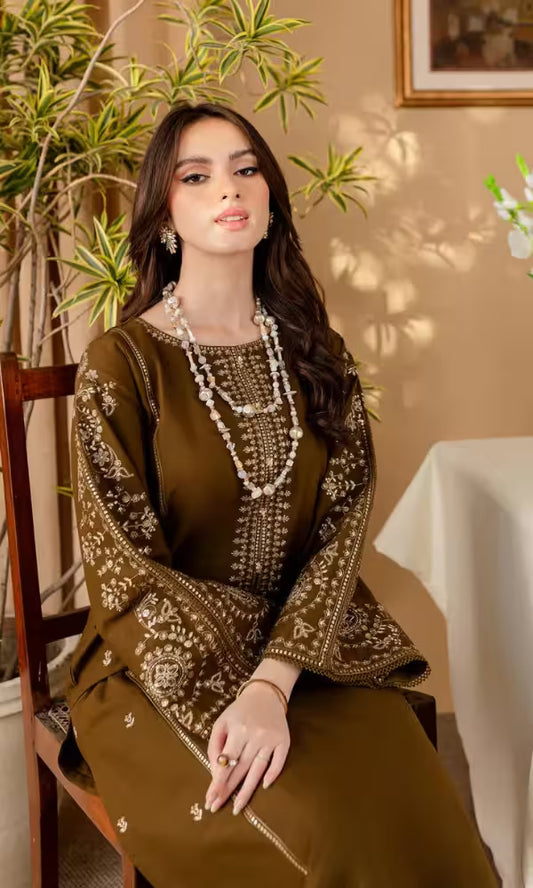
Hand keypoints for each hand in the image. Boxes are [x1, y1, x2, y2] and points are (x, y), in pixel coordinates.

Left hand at [205, 681, 289, 814]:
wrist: (266, 694)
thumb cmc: (240, 711)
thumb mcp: (222, 722)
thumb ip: (215, 746)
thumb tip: (215, 772)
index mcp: (238, 729)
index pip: (226, 761)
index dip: (218, 781)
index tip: (210, 798)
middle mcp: (255, 735)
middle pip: (240, 769)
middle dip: (228, 790)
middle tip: (217, 807)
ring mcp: (271, 739)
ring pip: (258, 769)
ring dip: (247, 791)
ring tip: (237, 808)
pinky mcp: (284, 741)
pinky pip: (278, 761)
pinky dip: (273, 774)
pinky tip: (264, 787)